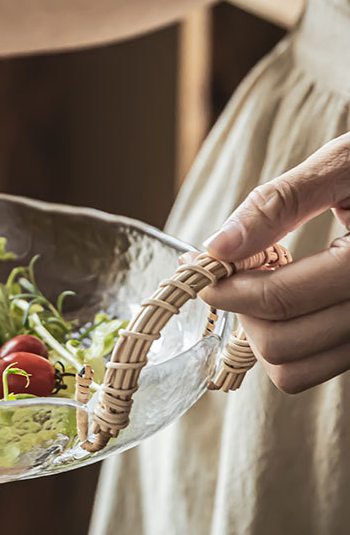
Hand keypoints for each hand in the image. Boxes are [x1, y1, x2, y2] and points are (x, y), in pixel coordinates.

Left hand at [199, 133, 349, 393]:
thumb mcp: (343, 165)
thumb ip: (279, 203)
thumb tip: (217, 247)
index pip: (280, 299)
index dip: (226, 286)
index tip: (199, 266)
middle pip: (282, 345)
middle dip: (243, 309)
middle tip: (235, 271)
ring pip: (295, 370)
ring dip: (262, 331)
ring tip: (263, 283)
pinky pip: (316, 366)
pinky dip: (287, 341)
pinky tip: (284, 297)